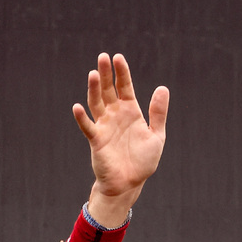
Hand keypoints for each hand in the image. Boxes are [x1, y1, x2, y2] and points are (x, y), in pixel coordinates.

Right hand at [72, 53, 168, 226]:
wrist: (129, 184)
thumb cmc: (142, 162)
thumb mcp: (156, 136)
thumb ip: (158, 114)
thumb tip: (163, 88)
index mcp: (130, 112)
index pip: (125, 87)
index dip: (122, 73)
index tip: (118, 58)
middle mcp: (115, 116)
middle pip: (108, 90)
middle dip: (105, 74)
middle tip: (103, 57)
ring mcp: (104, 126)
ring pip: (96, 103)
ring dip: (94, 89)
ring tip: (94, 74)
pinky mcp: (96, 140)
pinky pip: (88, 127)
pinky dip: (82, 118)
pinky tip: (78, 107)